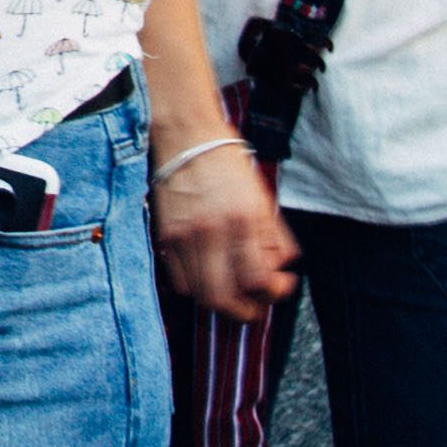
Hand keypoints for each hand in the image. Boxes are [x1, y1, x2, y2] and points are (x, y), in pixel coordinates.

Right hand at [154, 139, 295, 314]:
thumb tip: (280, 270)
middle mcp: (212, 231)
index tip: (280, 286)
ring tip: (234, 291)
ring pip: (200, 294)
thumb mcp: (262, 197)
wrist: (186, 135)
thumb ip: (274, 237)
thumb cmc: (226, 162)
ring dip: (221, 301)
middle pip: (223, 298)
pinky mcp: (165, 235)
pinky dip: (197, 287)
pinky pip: (180, 280)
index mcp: (243, 218)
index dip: (272, 293)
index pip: (257, 279)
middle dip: (243, 312)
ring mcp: (184, 235)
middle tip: (255, 306)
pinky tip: (209, 273)